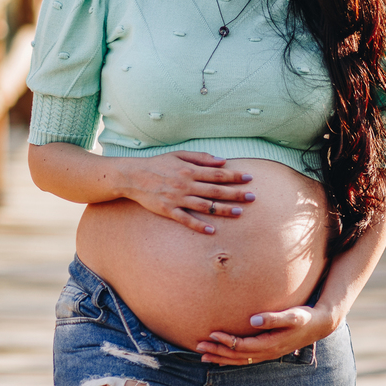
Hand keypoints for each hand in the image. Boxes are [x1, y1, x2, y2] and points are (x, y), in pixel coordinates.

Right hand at [120, 152, 254, 234]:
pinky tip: (213, 230)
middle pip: (216, 190)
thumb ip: (201, 158)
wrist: (133, 176)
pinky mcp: (169, 210)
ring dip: (223, 209)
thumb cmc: (158, 164)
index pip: (218, 174)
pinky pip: (186, 219)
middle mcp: (186, 184)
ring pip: (205, 206)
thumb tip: (222, 161)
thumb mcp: (179, 155)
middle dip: (235, 193)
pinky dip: (199, 225)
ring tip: (239, 212)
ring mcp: (178, 199)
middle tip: (252, 197)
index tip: (249, 178)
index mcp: (190, 170)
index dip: (235, 176)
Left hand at [196, 306, 336, 364]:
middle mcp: (267, 353)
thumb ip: (273, 318)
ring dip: (221, 358)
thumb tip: (252, 320)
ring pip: (240, 360)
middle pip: (237, 356)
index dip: (226, 341)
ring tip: (203, 355)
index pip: (243, 346)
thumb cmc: (305, 317)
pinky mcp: (268, 351)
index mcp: (270, 344)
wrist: (319, 325)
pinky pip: (246, 359)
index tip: (212, 333)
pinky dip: (231, 360)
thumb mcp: (293, 315)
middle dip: (217, 352)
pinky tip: (220, 359)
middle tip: (198, 346)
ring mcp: (267, 354)